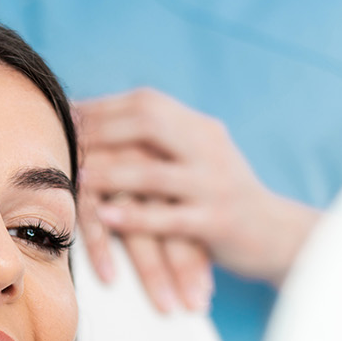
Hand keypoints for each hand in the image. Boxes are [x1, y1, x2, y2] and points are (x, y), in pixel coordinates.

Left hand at [74, 88, 319, 287]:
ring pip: (154, 174)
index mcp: (200, 128)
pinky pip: (170, 218)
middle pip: (150, 124)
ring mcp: (215, 185)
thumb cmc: (218, 199)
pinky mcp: (219, 222)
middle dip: (101, 130)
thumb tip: (93, 124)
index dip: (102, 108)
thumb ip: (158, 143)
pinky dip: (135, 217)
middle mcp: (210, 148)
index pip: (146, 104)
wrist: (277, 236)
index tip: (64, 115)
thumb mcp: (195, 160)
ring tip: (75, 177)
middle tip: (64, 140)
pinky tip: (106, 218)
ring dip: (110, 174)